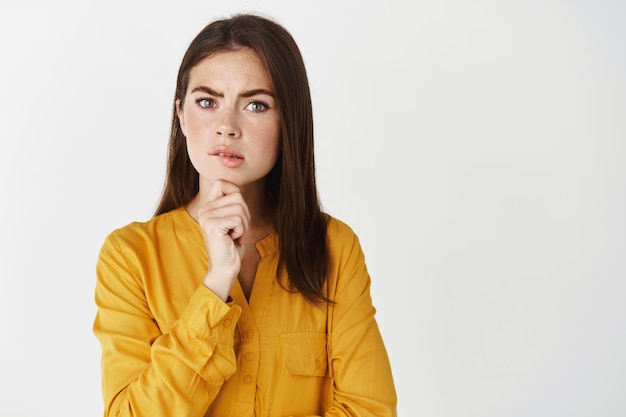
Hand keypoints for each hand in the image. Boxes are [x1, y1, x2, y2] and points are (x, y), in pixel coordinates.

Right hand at [197, 180, 250, 300]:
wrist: (225, 268)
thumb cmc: (232, 246)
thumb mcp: (233, 220)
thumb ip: (233, 204)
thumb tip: (238, 187)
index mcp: (208, 206)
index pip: (223, 183)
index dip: (236, 195)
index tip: (237, 215)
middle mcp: (204, 209)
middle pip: (237, 196)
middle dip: (245, 214)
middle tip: (238, 230)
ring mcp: (207, 216)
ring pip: (239, 208)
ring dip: (244, 224)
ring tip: (236, 236)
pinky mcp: (213, 225)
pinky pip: (238, 219)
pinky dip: (241, 231)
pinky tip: (233, 240)